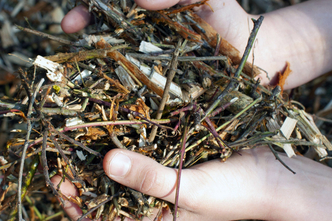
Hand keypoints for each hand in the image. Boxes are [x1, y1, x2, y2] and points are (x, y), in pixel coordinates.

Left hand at [52, 146, 331, 219]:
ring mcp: (163, 176)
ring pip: (125, 165)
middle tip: (62, 153)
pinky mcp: (174, 156)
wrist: (272, 178)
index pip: (104, 218)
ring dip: (105, 152)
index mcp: (153, 220)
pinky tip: (119, 120)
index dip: (79, 205)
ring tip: (82, 133)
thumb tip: (106, 162)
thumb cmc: (234, 195)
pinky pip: (146, 147)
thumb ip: (149, 178)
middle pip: (109, 190)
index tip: (59, 183)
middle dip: (85, 176)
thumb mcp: (189, 191)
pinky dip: (132, 137)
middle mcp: (152, 200)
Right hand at [62, 0, 331, 89]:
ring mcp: (152, 62)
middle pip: (106, 35)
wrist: (254, 55)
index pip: (110, 7)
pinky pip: (136, 88)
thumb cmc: (229, 17)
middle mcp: (145, 36)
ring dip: (94, 69)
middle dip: (83, 38)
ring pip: (116, 64)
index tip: (71, 23)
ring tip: (76, 76)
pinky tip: (106, 100)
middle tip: (67, 42)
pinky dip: (119, 92)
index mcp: (150, 10)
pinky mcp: (162, 87)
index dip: (87, 11)